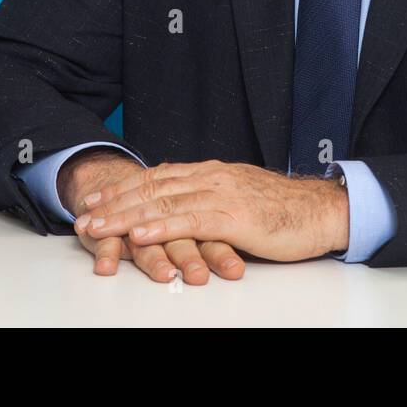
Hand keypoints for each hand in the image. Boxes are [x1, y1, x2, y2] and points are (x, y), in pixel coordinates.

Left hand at [74, 159, 349, 261]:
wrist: (323, 211)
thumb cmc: (286, 210)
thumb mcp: (242, 197)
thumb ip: (213, 198)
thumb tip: (186, 205)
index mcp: (213, 173)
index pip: (159, 176)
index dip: (125, 186)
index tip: (98, 197)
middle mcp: (212, 177)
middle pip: (152, 187)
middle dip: (114, 202)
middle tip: (83, 215)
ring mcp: (222, 195)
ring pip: (164, 202)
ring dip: (126, 215)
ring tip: (99, 227)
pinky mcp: (234, 217)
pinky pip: (189, 220)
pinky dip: (160, 225)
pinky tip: (140, 233)